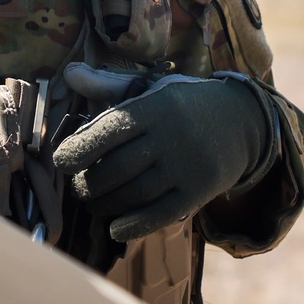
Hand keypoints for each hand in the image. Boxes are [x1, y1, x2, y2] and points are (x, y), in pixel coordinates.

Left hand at [53, 65, 274, 244]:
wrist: (242, 122)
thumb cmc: (183, 105)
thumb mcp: (152, 88)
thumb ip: (109, 85)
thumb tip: (69, 74)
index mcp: (156, 106)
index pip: (111, 129)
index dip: (81, 148)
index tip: (61, 162)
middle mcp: (172, 135)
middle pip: (119, 167)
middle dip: (90, 184)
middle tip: (79, 189)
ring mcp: (188, 166)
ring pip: (136, 194)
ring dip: (106, 205)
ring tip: (94, 205)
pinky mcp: (200, 192)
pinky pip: (161, 215)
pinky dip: (134, 225)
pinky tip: (115, 229)